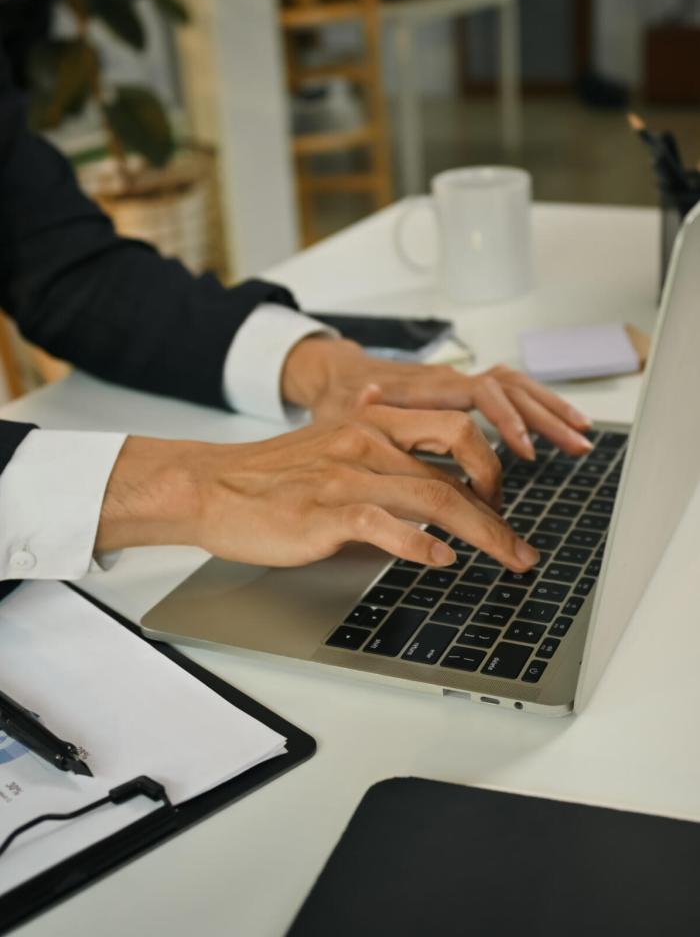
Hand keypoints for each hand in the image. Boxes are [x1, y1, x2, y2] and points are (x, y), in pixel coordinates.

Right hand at [96, 406, 539, 571]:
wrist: (211, 487)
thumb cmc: (272, 478)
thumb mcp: (333, 447)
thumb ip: (381, 456)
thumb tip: (430, 487)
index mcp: (374, 422)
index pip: (456, 432)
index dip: (492, 467)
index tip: (504, 503)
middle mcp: (368, 441)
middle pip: (458, 464)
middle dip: (501, 505)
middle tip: (517, 544)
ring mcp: (348, 476)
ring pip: (435, 497)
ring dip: (483, 533)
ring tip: (509, 560)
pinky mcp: (325, 511)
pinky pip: (384, 524)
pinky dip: (419, 544)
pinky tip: (440, 560)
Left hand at [282, 336, 592, 458]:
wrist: (336, 375)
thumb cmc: (340, 397)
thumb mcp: (343, 408)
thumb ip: (360, 406)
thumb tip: (368, 396)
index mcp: (428, 384)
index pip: (482, 394)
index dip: (506, 421)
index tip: (526, 451)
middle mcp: (452, 379)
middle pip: (513, 389)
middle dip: (547, 417)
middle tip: (576, 445)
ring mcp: (462, 384)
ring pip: (520, 390)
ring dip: (552, 412)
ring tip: (583, 439)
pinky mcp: (466, 394)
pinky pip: (513, 395)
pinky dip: (540, 409)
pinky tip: (562, 429)